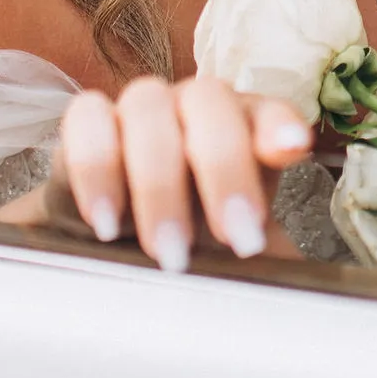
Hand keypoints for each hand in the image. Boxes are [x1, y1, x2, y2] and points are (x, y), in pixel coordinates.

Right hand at [49, 76, 314, 271]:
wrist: (128, 242)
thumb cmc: (201, 239)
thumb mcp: (243, 246)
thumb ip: (274, 250)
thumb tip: (291, 274)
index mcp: (246, 122)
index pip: (269, 109)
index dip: (279, 126)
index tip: (291, 150)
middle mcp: (194, 104)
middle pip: (209, 103)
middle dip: (224, 171)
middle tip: (236, 241)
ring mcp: (141, 106)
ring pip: (147, 106)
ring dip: (157, 181)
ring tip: (167, 251)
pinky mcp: (88, 120)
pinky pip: (85, 118)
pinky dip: (95, 167)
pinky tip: (105, 220)